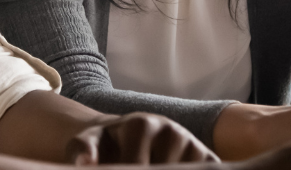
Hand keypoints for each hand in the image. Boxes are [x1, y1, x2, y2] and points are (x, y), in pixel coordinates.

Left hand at [65, 112, 217, 163]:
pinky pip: (209, 169)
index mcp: (140, 125)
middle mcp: (170, 130)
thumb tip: (84, 164)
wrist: (125, 136)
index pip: (136, 165)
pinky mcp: (205, 155)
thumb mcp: (86, 142)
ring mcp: (190, 142)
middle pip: (163, 169)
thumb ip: (81, 150)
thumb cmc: (104, 144)